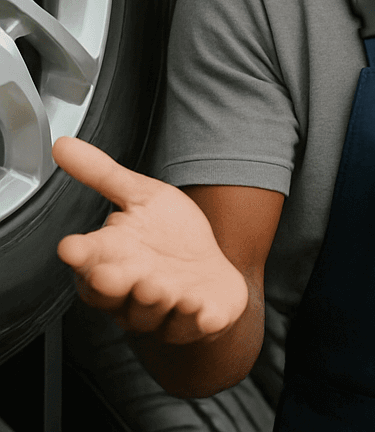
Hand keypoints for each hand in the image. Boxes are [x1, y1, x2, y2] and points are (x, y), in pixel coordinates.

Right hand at [53, 137, 249, 344]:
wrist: (213, 274)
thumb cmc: (172, 237)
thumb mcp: (143, 196)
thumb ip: (103, 175)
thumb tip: (62, 146)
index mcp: (112, 258)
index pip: (87, 260)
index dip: (80, 255)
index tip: (72, 246)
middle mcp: (131, 289)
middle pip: (112, 293)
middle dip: (112, 285)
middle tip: (114, 274)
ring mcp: (162, 310)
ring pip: (148, 312)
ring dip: (153, 300)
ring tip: (160, 285)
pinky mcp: (195, 321)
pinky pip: (192, 326)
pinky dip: (196, 320)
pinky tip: (202, 310)